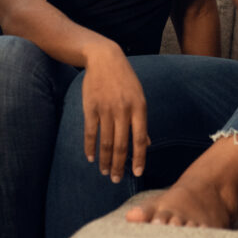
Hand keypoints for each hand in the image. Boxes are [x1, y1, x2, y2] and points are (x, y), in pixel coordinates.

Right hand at [80, 41, 148, 182]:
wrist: (104, 58)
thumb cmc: (125, 80)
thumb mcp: (139, 97)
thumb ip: (141, 121)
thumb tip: (147, 144)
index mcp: (139, 108)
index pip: (140, 139)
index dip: (139, 158)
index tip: (137, 172)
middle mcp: (123, 110)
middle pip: (121, 145)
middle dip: (118, 165)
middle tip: (116, 179)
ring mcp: (106, 109)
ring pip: (105, 142)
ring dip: (104, 160)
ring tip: (104, 172)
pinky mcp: (91, 107)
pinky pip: (91, 132)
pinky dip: (90, 148)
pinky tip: (91, 158)